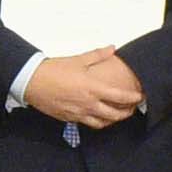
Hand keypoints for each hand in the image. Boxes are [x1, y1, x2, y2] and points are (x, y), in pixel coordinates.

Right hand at [24, 45, 141, 128]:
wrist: (31, 81)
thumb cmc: (53, 70)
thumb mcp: (77, 60)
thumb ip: (97, 55)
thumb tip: (112, 48)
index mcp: (92, 88)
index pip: (120, 97)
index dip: (133, 99)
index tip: (140, 97)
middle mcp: (88, 104)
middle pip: (114, 115)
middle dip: (126, 113)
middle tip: (132, 109)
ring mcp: (78, 113)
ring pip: (102, 123)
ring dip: (112, 120)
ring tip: (116, 115)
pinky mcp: (69, 118)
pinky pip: (87, 124)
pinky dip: (96, 122)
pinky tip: (97, 117)